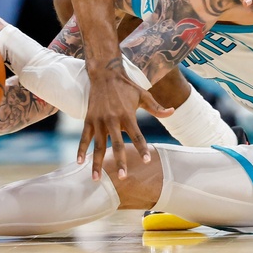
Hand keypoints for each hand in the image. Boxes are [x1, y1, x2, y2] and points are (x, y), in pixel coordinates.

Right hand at [79, 63, 154, 180]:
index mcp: (128, 115)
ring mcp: (99, 121)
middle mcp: (113, 120)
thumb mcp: (143, 95)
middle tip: (122, 177)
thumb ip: (157, 107)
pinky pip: (84, 137)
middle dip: (119, 161)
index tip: (146, 162)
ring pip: (98, 145)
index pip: (137, 136)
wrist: (105, 74)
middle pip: (117, 145)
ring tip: (96, 179)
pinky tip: (79, 163)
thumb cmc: (127, 86)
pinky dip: (81, 150)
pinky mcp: (89, 119)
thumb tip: (172, 112)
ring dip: (97, 162)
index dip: (142, 149)